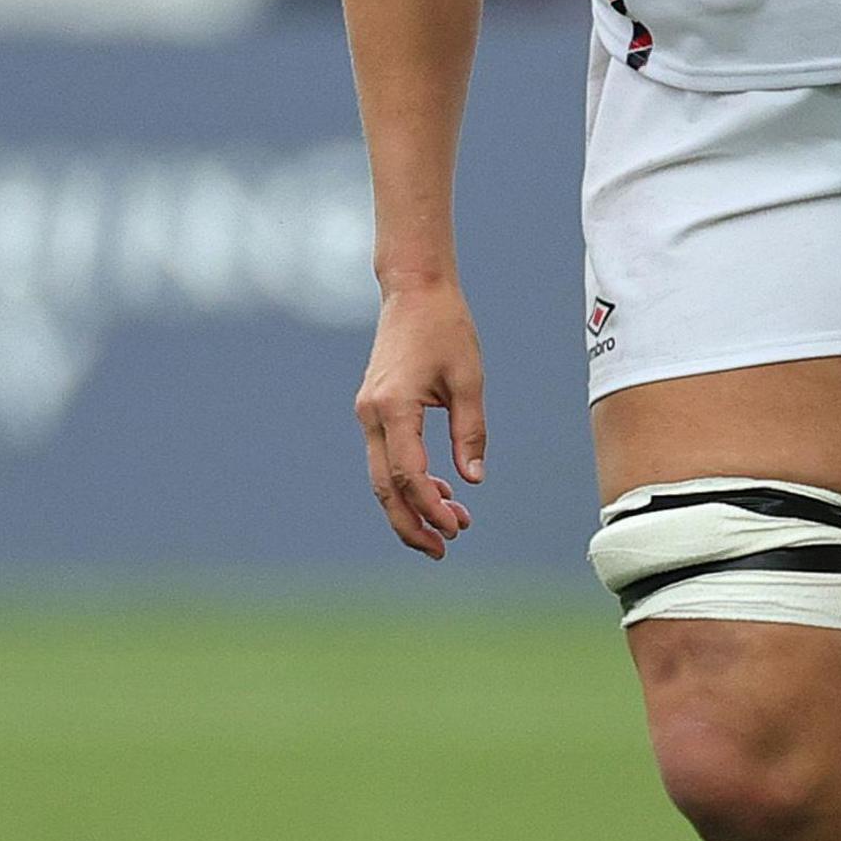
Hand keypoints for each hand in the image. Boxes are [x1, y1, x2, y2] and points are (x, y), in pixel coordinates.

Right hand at [355, 282, 487, 556]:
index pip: (408, 475)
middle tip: (444, 550)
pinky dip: (408, 481)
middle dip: (412, 524)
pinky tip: (439, 491)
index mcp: (394, 407)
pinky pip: (385, 457)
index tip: (458, 527)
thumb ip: (470, 431)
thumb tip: (472, 480)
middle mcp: (372, 414)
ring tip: (452, 525)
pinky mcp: (374, 410)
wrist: (414, 290)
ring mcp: (368, 413)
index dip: (431, 508)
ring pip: (382, 477)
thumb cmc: (446, 328)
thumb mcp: (469, 380)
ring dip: (412, 505)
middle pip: (385, 488)